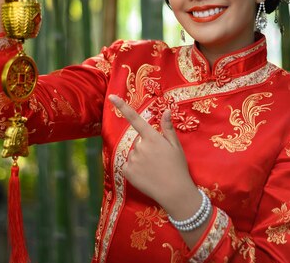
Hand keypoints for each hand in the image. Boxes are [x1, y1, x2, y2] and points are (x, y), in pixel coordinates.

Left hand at [108, 95, 197, 211]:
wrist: (175, 192)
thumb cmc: (178, 167)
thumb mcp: (175, 146)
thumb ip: (167, 128)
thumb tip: (166, 111)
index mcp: (152, 137)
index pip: (135, 118)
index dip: (122, 106)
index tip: (111, 96)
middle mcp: (140, 146)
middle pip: (138, 141)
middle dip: (146, 147)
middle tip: (159, 159)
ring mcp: (132, 159)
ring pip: (133, 153)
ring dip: (141, 158)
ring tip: (154, 169)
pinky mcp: (127, 171)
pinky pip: (128, 165)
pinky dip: (135, 169)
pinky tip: (146, 175)